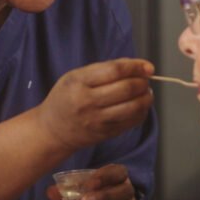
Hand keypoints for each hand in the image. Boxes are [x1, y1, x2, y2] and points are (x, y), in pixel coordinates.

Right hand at [36, 58, 153, 150]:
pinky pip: (131, 122)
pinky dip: (142, 112)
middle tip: (145, 79)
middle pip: (126, 89)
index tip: (147, 66)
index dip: (135, 66)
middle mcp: (87, 102)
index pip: (114, 71)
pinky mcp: (105, 133)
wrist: (53, 130)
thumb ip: (105, 69)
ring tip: (145, 92)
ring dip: (146, 97)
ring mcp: (97, 120)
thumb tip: (138, 66)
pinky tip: (140, 105)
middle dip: (142, 82)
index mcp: (79, 82)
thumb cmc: (66, 97)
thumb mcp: (75, 76)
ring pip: (133, 107)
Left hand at [49, 164, 136, 199]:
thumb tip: (51, 191)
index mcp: (117, 175)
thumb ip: (64, 189)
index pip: (117, 173)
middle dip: (102, 198)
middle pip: (122, 193)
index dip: (105, 177)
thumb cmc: (86, 193)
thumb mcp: (75, 189)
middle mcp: (126, 192)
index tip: (88, 184)